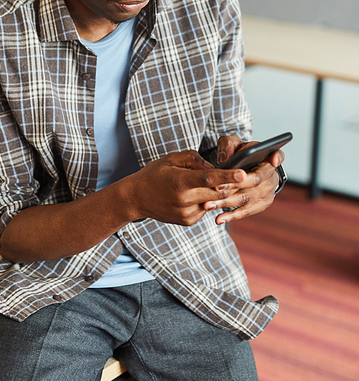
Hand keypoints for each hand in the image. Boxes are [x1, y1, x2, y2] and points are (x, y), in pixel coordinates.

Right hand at [127, 149, 248, 226]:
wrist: (137, 198)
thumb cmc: (154, 174)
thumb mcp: (171, 159)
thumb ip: (194, 159)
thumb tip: (214, 167)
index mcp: (180, 181)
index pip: (209, 179)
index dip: (228, 176)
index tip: (244, 174)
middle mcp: (184, 200)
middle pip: (218, 193)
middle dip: (230, 184)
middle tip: (238, 175)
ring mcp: (186, 213)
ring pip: (214, 201)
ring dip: (216, 192)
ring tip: (203, 183)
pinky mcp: (188, 221)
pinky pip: (205, 209)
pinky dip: (205, 200)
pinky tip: (192, 195)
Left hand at [204, 135, 284, 224]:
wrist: (241, 169)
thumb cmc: (236, 153)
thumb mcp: (231, 143)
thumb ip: (227, 145)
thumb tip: (224, 160)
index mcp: (268, 156)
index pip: (278, 155)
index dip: (277, 157)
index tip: (273, 159)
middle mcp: (272, 175)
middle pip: (255, 181)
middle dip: (235, 185)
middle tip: (216, 187)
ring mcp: (268, 192)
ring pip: (248, 198)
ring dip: (228, 203)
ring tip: (209, 205)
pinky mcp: (261, 205)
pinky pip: (246, 212)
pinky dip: (231, 216)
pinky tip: (218, 219)